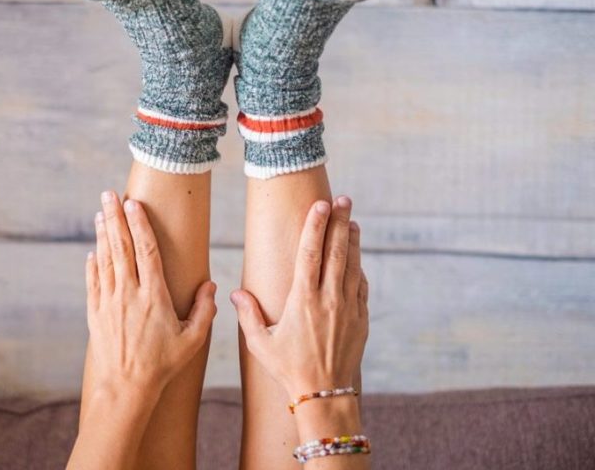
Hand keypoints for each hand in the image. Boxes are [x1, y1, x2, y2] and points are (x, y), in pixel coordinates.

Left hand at [85, 190, 217, 391]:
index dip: (140, 224)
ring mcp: (109, 302)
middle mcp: (128, 294)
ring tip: (100, 212)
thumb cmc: (163, 365)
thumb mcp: (192, 340)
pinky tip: (93, 251)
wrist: (125, 388)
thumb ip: (204, 311)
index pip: (146, 251)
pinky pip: (93, 281)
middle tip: (108, 194)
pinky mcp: (95, 313)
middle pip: (121, 246)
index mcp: (154, 296)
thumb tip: (211, 286)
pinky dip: (92, 263)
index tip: (134, 203)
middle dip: (115, 217)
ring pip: (105, 259)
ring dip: (103, 234)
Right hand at [231, 197, 368, 398]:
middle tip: (344, 199)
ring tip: (352, 220)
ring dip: (352, 240)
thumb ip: (248, 315)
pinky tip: (356, 258)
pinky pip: (361, 286)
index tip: (321, 204)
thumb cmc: (288, 369)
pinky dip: (359, 268)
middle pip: (336, 251)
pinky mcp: (360, 319)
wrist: (324, 394)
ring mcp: (348, 307)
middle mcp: (328, 299)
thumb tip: (233, 293)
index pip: (310, 253)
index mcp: (303, 300)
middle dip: (340, 222)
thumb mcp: (260, 344)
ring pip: (352, 265)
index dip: (316, 225)